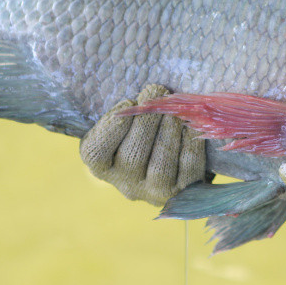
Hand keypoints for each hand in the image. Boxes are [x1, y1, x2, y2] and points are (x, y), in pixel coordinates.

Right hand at [80, 85, 205, 205]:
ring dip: (168, 131)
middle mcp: (126, 185)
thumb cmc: (142, 133)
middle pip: (132, 156)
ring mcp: (155, 191)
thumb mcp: (125, 124)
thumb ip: (126, 113)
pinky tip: (189, 124)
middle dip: (146, 120)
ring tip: (172, 109)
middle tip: (156, 92)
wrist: (174, 162)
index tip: (128, 102)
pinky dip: (189, 142)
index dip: (112, 127)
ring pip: (161, 164)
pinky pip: (187, 166)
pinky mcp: (183, 191)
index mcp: (103, 168)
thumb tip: (148, 94)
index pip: (96, 153)